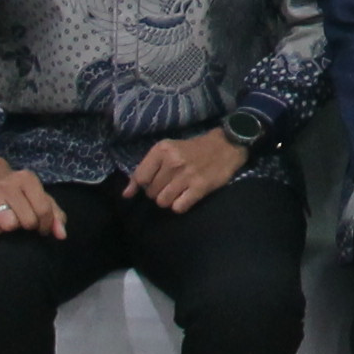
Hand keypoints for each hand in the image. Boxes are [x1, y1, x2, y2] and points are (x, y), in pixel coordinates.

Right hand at [0, 156, 65, 237]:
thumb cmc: (19, 192)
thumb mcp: (39, 196)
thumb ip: (55, 215)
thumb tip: (61, 235)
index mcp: (28, 179)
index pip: (44, 210)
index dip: (46, 225)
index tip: (41, 228)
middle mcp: (9, 184)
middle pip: (28, 220)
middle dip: (29, 226)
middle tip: (24, 222)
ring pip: (9, 224)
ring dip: (11, 227)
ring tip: (10, 221)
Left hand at [126, 127, 249, 211]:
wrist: (227, 145)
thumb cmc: (193, 149)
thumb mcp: (168, 150)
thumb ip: (146, 170)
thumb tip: (126, 194)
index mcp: (162, 150)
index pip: (140, 178)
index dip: (143, 186)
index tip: (152, 184)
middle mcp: (172, 161)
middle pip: (151, 193)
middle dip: (158, 192)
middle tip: (171, 184)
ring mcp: (186, 175)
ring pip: (163, 202)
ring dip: (169, 200)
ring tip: (178, 191)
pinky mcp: (200, 187)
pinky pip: (178, 207)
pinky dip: (180, 205)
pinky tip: (187, 196)